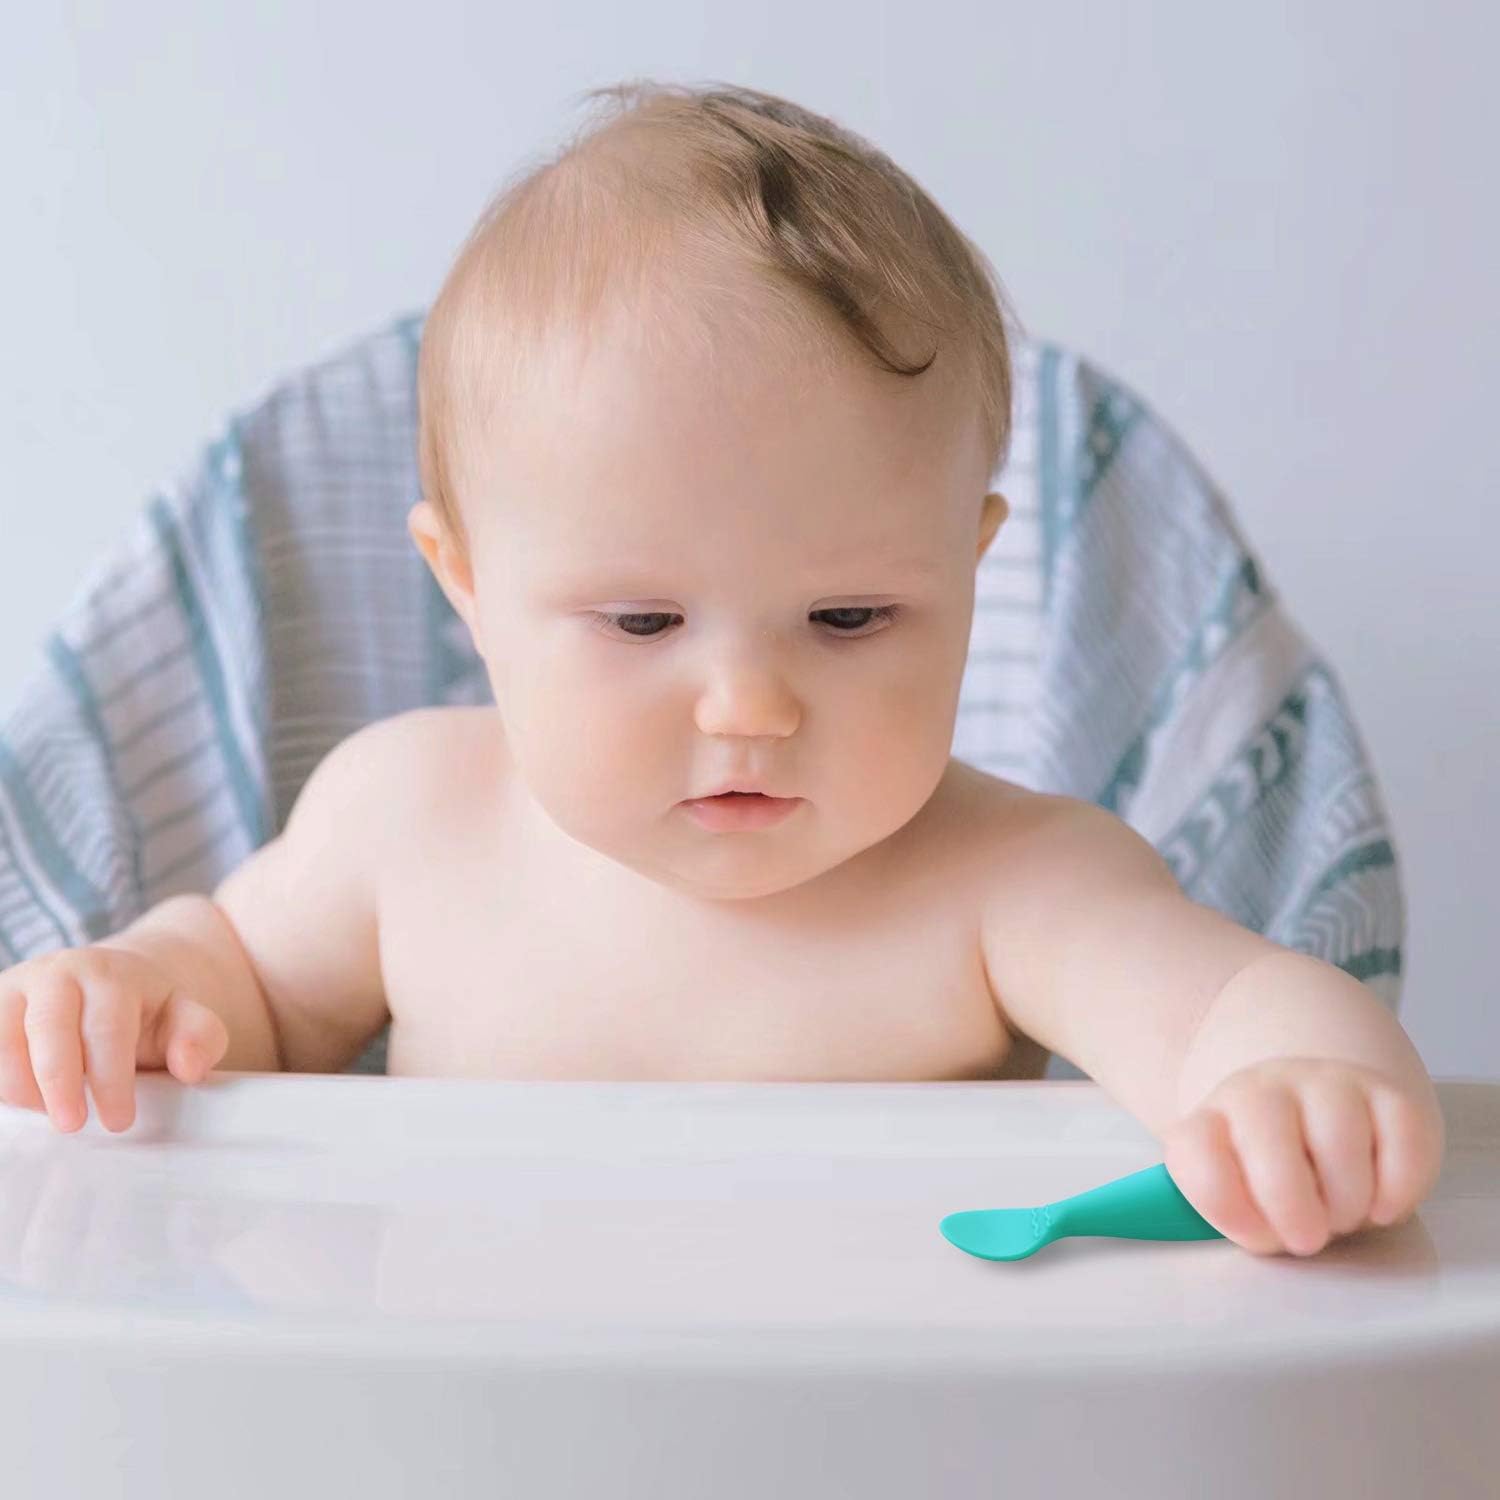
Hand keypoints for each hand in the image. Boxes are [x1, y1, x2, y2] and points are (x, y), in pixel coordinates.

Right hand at [0, 945, 228, 1133]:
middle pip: (49, 1027)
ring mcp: (15, 989)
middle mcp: (56, 973)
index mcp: (109, 974)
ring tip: (46, 1115)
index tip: (119, 1121)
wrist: (107, 980)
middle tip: (71, 1126)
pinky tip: (17, 1105)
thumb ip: (199, 1038)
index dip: (112, 1079)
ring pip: (3, 1037)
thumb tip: (190, 1067)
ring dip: (19, 1085)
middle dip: (58, 1081)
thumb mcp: (183, 1018)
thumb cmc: (146, 1010)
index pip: (108, 1028)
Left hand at [1159, 1057, 1444, 1256]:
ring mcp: (1326, 1085)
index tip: (1256, 1236)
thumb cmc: (1274, 1170)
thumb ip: (1236, 1213)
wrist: (1317, 1106)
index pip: (1196, 1152)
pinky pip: (1404, 1141)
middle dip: (1292, 1209)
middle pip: (1269, 1146)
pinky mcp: (1389, 1096)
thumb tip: (1263, 1233)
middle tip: (1306, 1239)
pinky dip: (1398, 1190)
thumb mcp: (1240, 1192)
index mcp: (1214, 1119)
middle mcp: (1264, 1091)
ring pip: (1340, 1143)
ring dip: (1347, 1203)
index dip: (1225, 1207)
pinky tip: (1383, 1207)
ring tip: (1343, 1216)